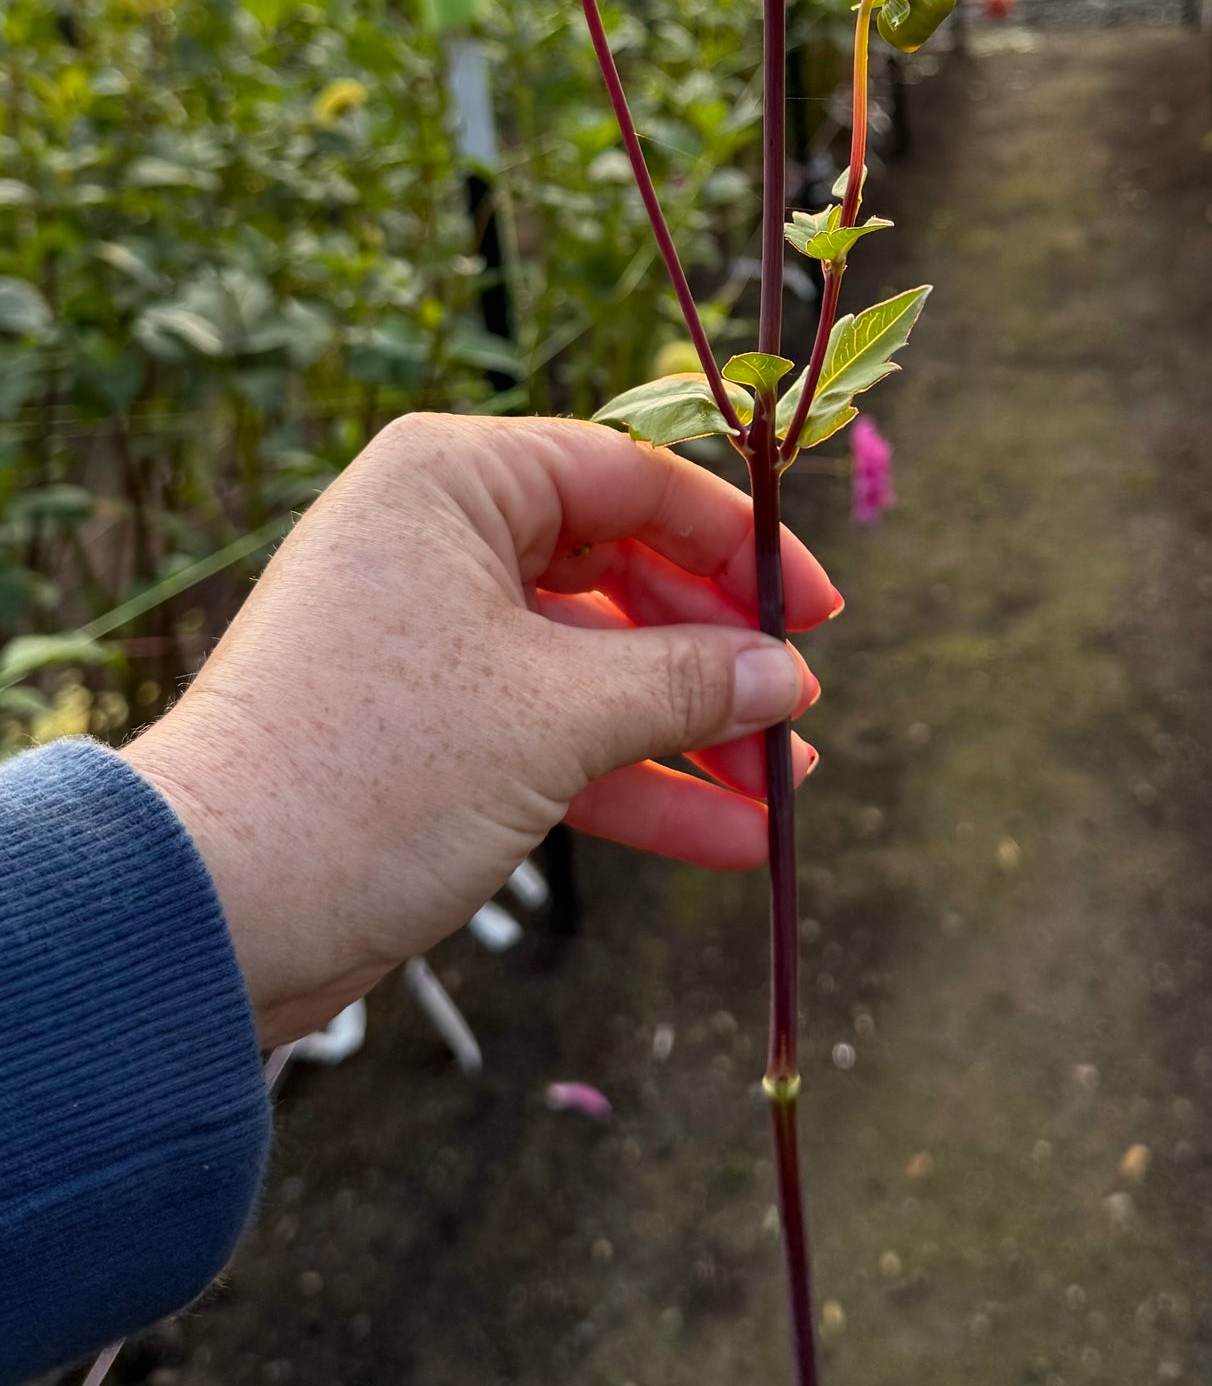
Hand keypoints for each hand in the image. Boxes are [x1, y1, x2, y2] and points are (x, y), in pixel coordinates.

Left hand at [133, 413, 839, 1045]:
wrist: (215, 906)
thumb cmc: (376, 770)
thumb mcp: (556, 715)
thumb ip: (685, 683)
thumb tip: (787, 676)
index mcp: (453, 479)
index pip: (631, 479)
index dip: (737, 544)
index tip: (821, 613)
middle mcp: (438, 538)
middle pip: (620, 575)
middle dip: (717, 656)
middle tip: (803, 716)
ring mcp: (431, 639)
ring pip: (594, 667)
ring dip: (690, 733)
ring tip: (788, 792)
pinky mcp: (425, 731)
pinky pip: (555, 734)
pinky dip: (634, 783)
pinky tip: (729, 838)